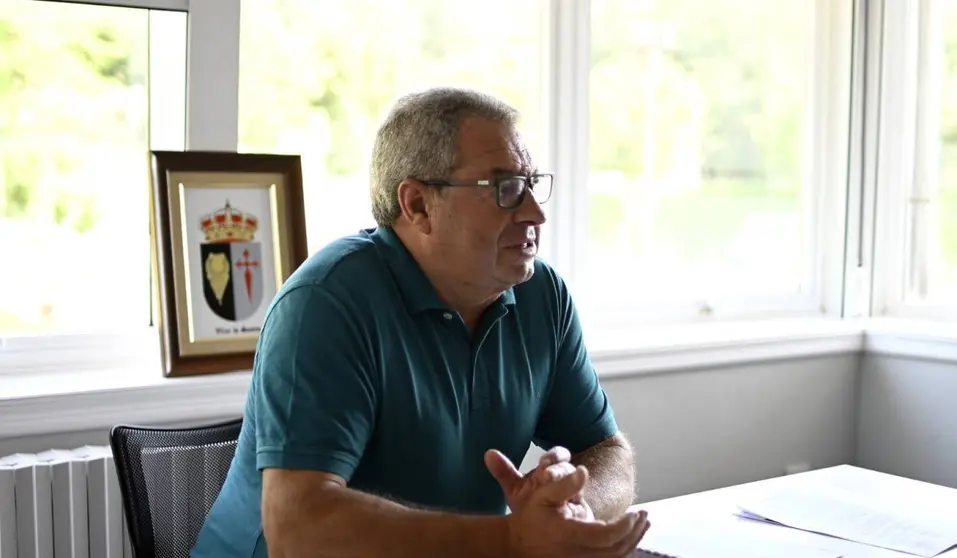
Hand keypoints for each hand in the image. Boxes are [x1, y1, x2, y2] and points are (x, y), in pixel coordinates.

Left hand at [485, 447, 577, 514]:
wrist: (543, 529)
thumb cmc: (531, 505)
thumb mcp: (516, 489)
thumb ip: (504, 472)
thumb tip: (488, 453)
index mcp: (550, 470)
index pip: (557, 456)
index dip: (554, 456)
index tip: (544, 462)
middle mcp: (565, 480)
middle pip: (569, 469)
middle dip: (559, 471)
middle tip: (548, 476)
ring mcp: (576, 496)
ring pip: (579, 485)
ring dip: (572, 485)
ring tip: (562, 492)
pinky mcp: (582, 514)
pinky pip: (584, 510)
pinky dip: (579, 507)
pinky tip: (574, 508)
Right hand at [504, 465, 649, 557]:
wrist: (518, 544)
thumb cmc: (531, 517)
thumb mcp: (542, 495)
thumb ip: (565, 484)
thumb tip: (584, 471)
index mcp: (567, 534)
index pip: (606, 535)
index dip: (625, 525)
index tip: (634, 512)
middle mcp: (575, 553)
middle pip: (616, 549)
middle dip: (634, 532)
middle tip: (644, 516)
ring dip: (632, 542)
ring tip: (642, 525)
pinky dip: (622, 549)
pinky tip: (629, 537)